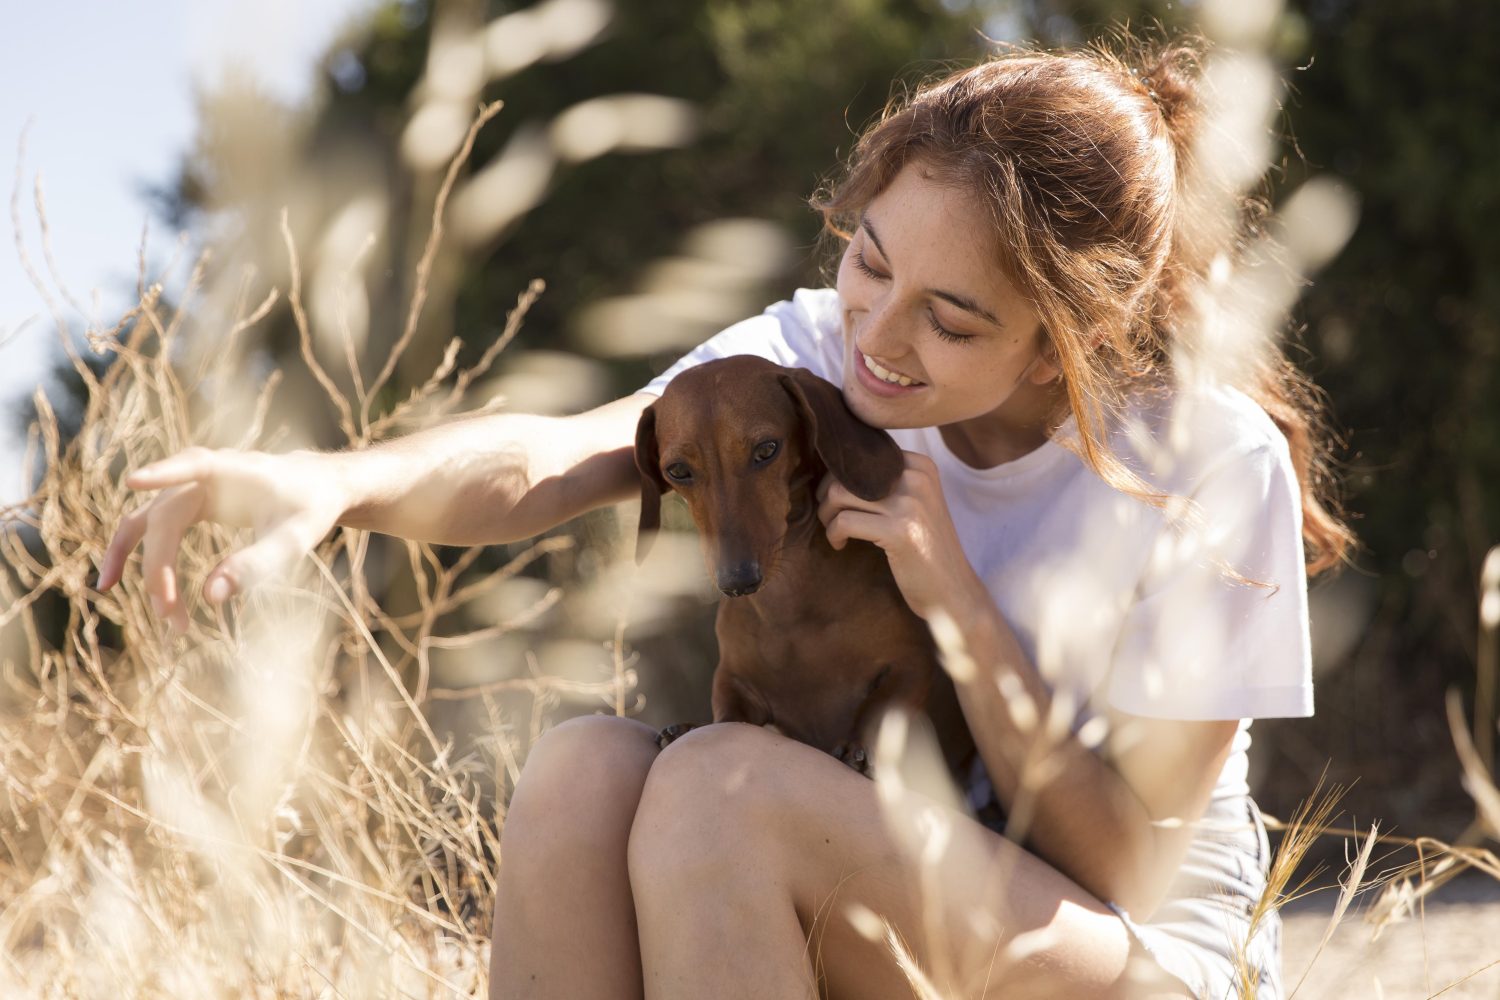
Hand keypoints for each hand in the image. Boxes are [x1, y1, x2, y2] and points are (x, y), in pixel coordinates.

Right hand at [97, 447, 348, 631]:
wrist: (318, 487)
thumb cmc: (310, 508)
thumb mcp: (295, 539)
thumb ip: (258, 563)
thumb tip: (212, 596)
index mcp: (232, 469)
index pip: (194, 465)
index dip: (164, 473)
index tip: (135, 481)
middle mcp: (202, 475)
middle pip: (164, 518)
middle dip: (159, 566)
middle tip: (170, 615)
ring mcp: (188, 490)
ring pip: (147, 523)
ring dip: (135, 560)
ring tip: (112, 591)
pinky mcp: (187, 506)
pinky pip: (151, 529)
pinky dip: (136, 553)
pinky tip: (114, 581)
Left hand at [816, 451, 986, 621]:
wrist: (952, 591)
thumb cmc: (924, 550)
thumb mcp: (914, 504)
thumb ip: (885, 481)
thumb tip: (833, 466)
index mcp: (921, 466)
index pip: (862, 454)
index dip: (839, 476)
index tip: (839, 500)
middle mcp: (918, 478)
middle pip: (846, 473)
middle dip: (827, 496)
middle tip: (830, 517)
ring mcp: (910, 503)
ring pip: (838, 494)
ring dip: (826, 514)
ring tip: (834, 531)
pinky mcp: (899, 531)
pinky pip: (844, 521)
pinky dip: (833, 534)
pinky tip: (840, 545)